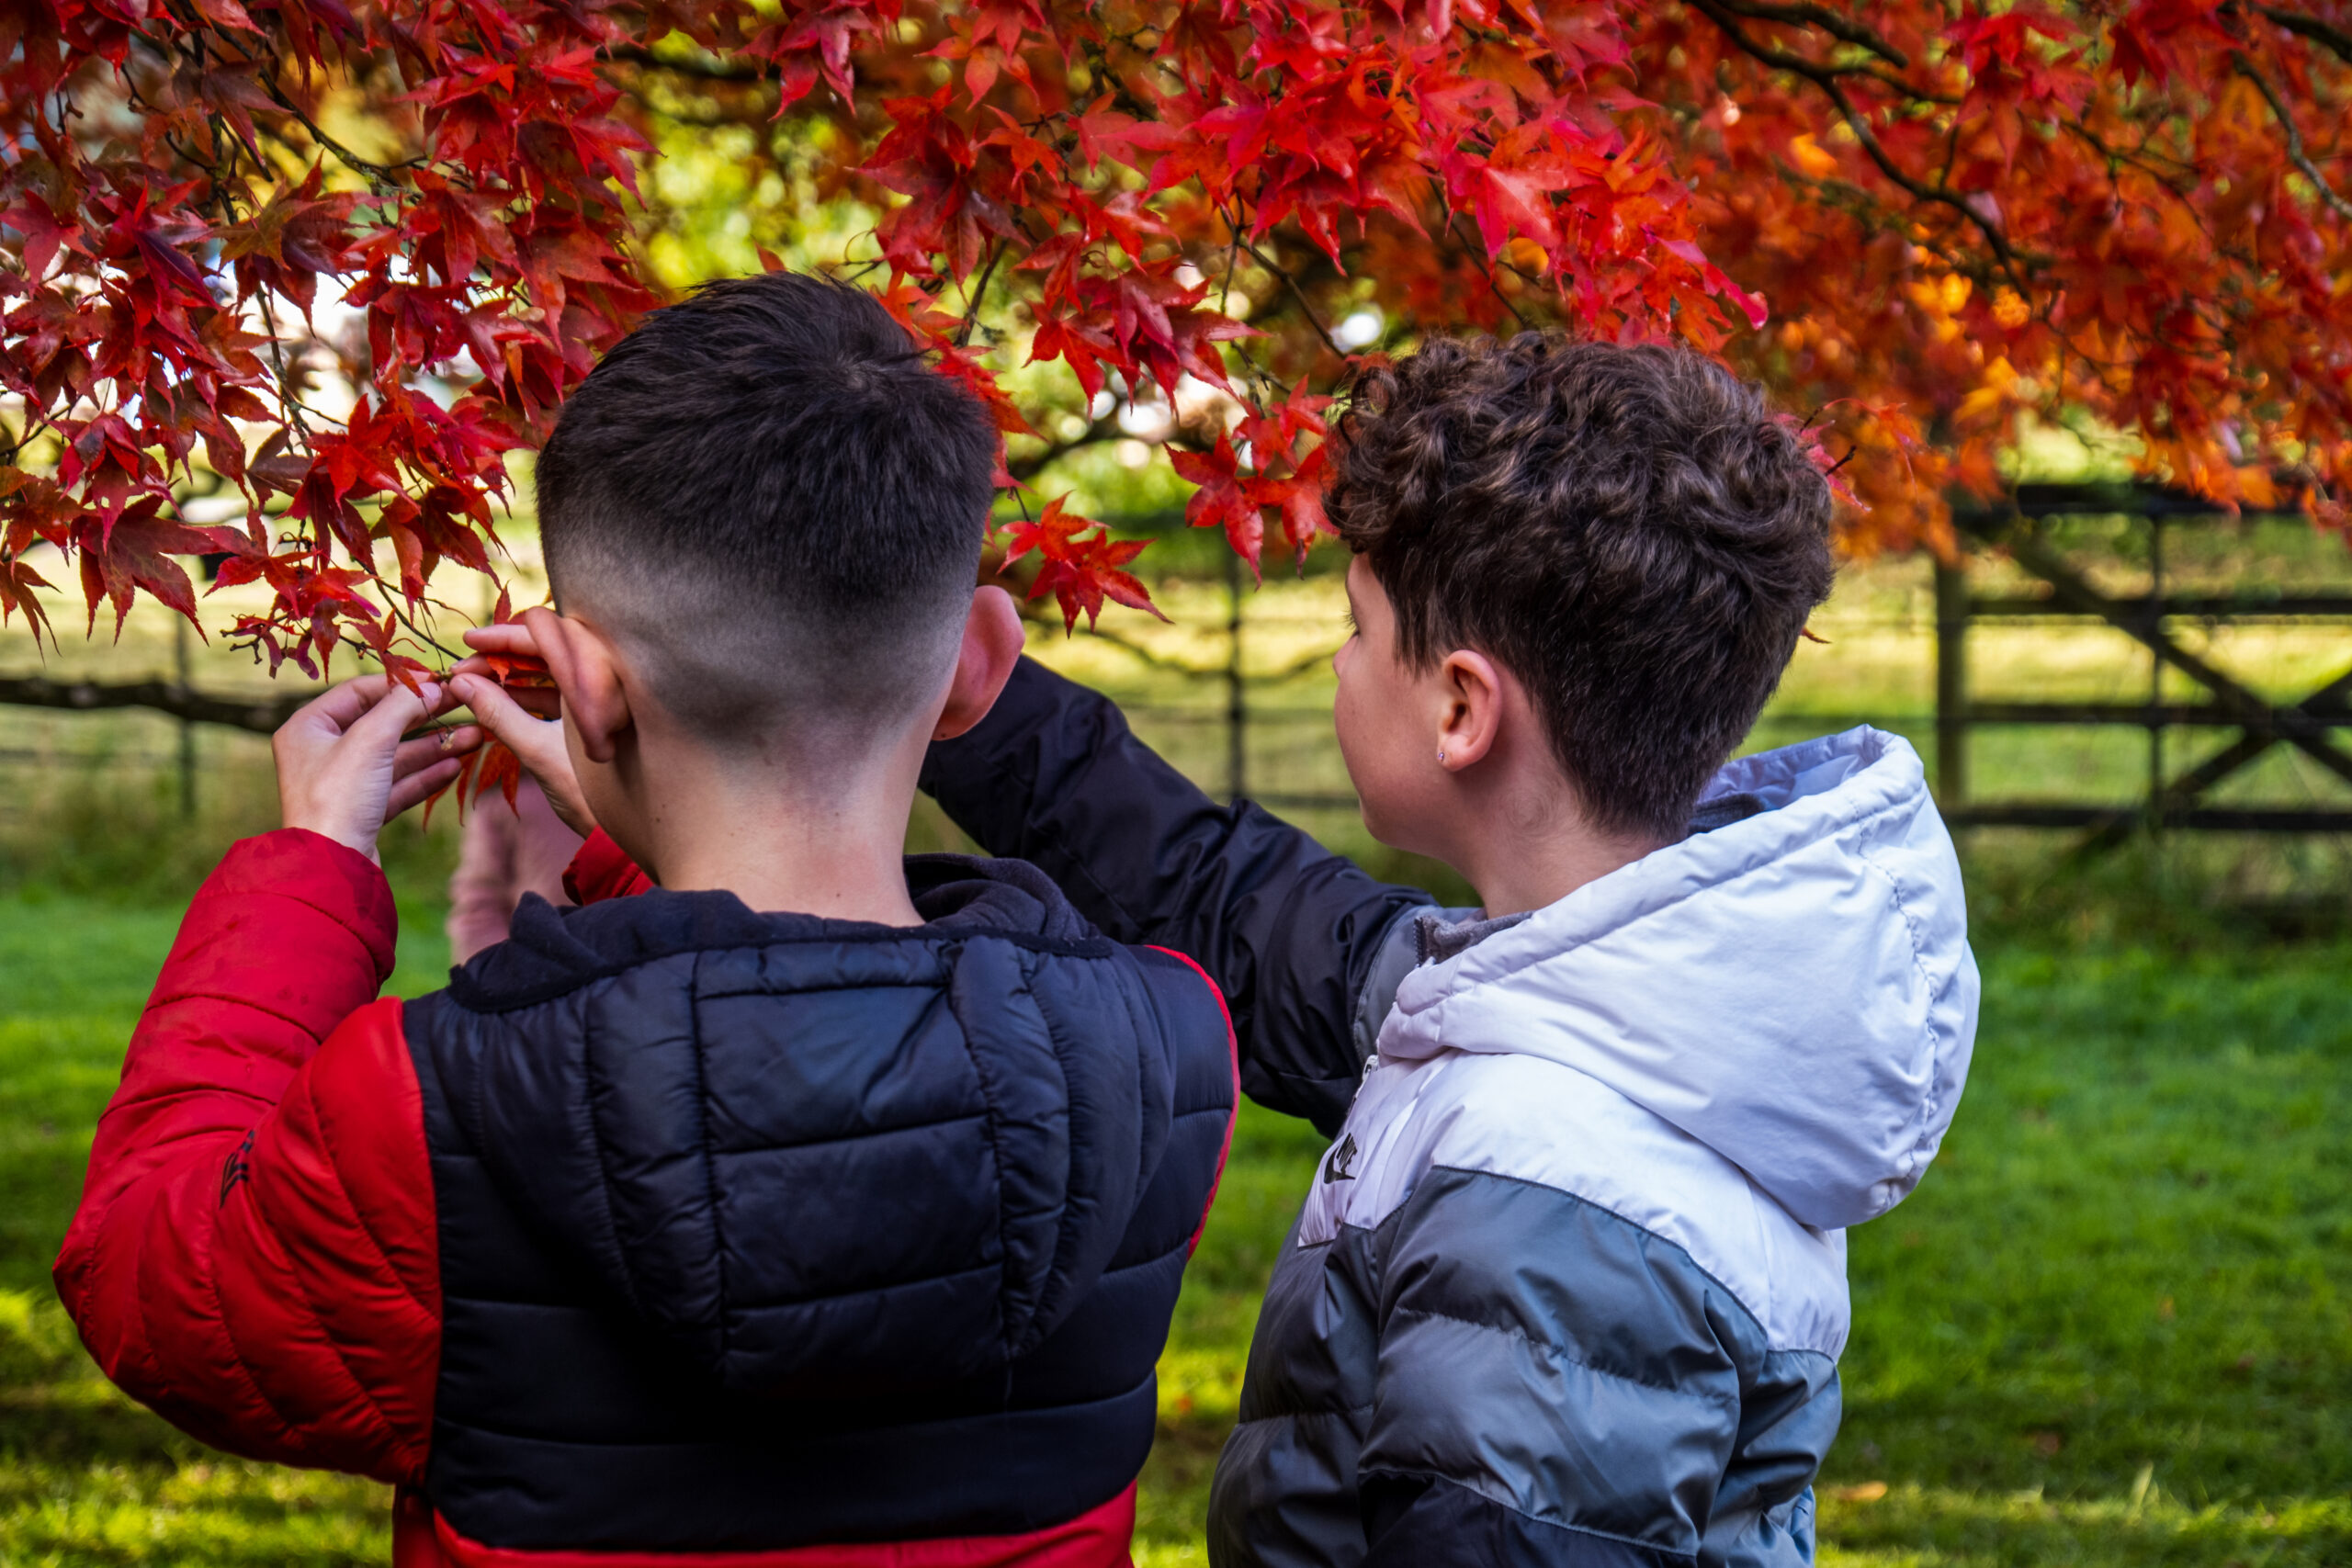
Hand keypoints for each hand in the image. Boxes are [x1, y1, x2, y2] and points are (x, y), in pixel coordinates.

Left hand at [274, 676, 479, 861]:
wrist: (332, 868)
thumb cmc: (338, 798)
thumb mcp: (371, 739)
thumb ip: (403, 706)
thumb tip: (434, 685)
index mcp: (308, 727)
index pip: (358, 691)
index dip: (400, 684)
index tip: (438, 680)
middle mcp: (322, 752)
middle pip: (382, 724)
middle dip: (426, 717)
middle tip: (465, 705)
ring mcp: (343, 784)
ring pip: (395, 756)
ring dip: (435, 746)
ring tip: (475, 737)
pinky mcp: (361, 811)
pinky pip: (397, 785)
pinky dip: (426, 775)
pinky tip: (455, 767)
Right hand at [450, 616, 597, 837]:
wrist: (620, 835)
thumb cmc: (588, 793)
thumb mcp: (537, 751)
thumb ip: (498, 713)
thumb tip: (460, 682)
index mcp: (599, 680)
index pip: (549, 637)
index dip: (505, 636)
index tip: (468, 640)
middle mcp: (603, 684)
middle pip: (547, 653)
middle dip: (501, 658)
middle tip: (463, 669)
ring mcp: (598, 703)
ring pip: (548, 676)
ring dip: (509, 678)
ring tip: (470, 686)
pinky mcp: (591, 723)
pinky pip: (555, 698)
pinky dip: (524, 699)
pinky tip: (492, 703)